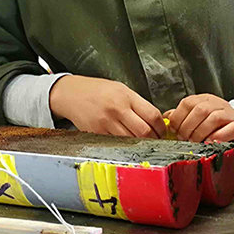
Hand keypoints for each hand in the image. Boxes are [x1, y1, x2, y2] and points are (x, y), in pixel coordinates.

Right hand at [49, 75, 165, 137]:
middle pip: (144, 132)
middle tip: (154, 139)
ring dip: (140, 144)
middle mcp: (117, 109)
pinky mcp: (97, 133)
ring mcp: (106, 123)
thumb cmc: (97, 90)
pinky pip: (117, 144)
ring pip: (132, 141)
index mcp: (126, 96)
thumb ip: (137, 104)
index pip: (153, 115)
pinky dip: (125, 145)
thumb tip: (155, 120)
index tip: (162, 131)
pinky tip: (125, 140)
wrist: (71, 94)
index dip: (161, 127)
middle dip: (153, 139)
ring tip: (141, 141)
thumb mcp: (120, 89)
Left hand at [165, 93, 233, 145]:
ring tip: (195, 142)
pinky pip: (228, 130)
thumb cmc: (219, 126)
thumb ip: (184, 117)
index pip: (188, 103)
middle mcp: (218, 104)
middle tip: (183, 138)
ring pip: (213, 119)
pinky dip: (216, 138)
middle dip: (187, 127)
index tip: (174, 130)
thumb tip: (166, 118)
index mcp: (206, 99)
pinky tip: (210, 144)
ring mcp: (230, 114)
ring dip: (200, 133)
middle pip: (199, 110)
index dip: (178, 117)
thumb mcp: (200, 118)